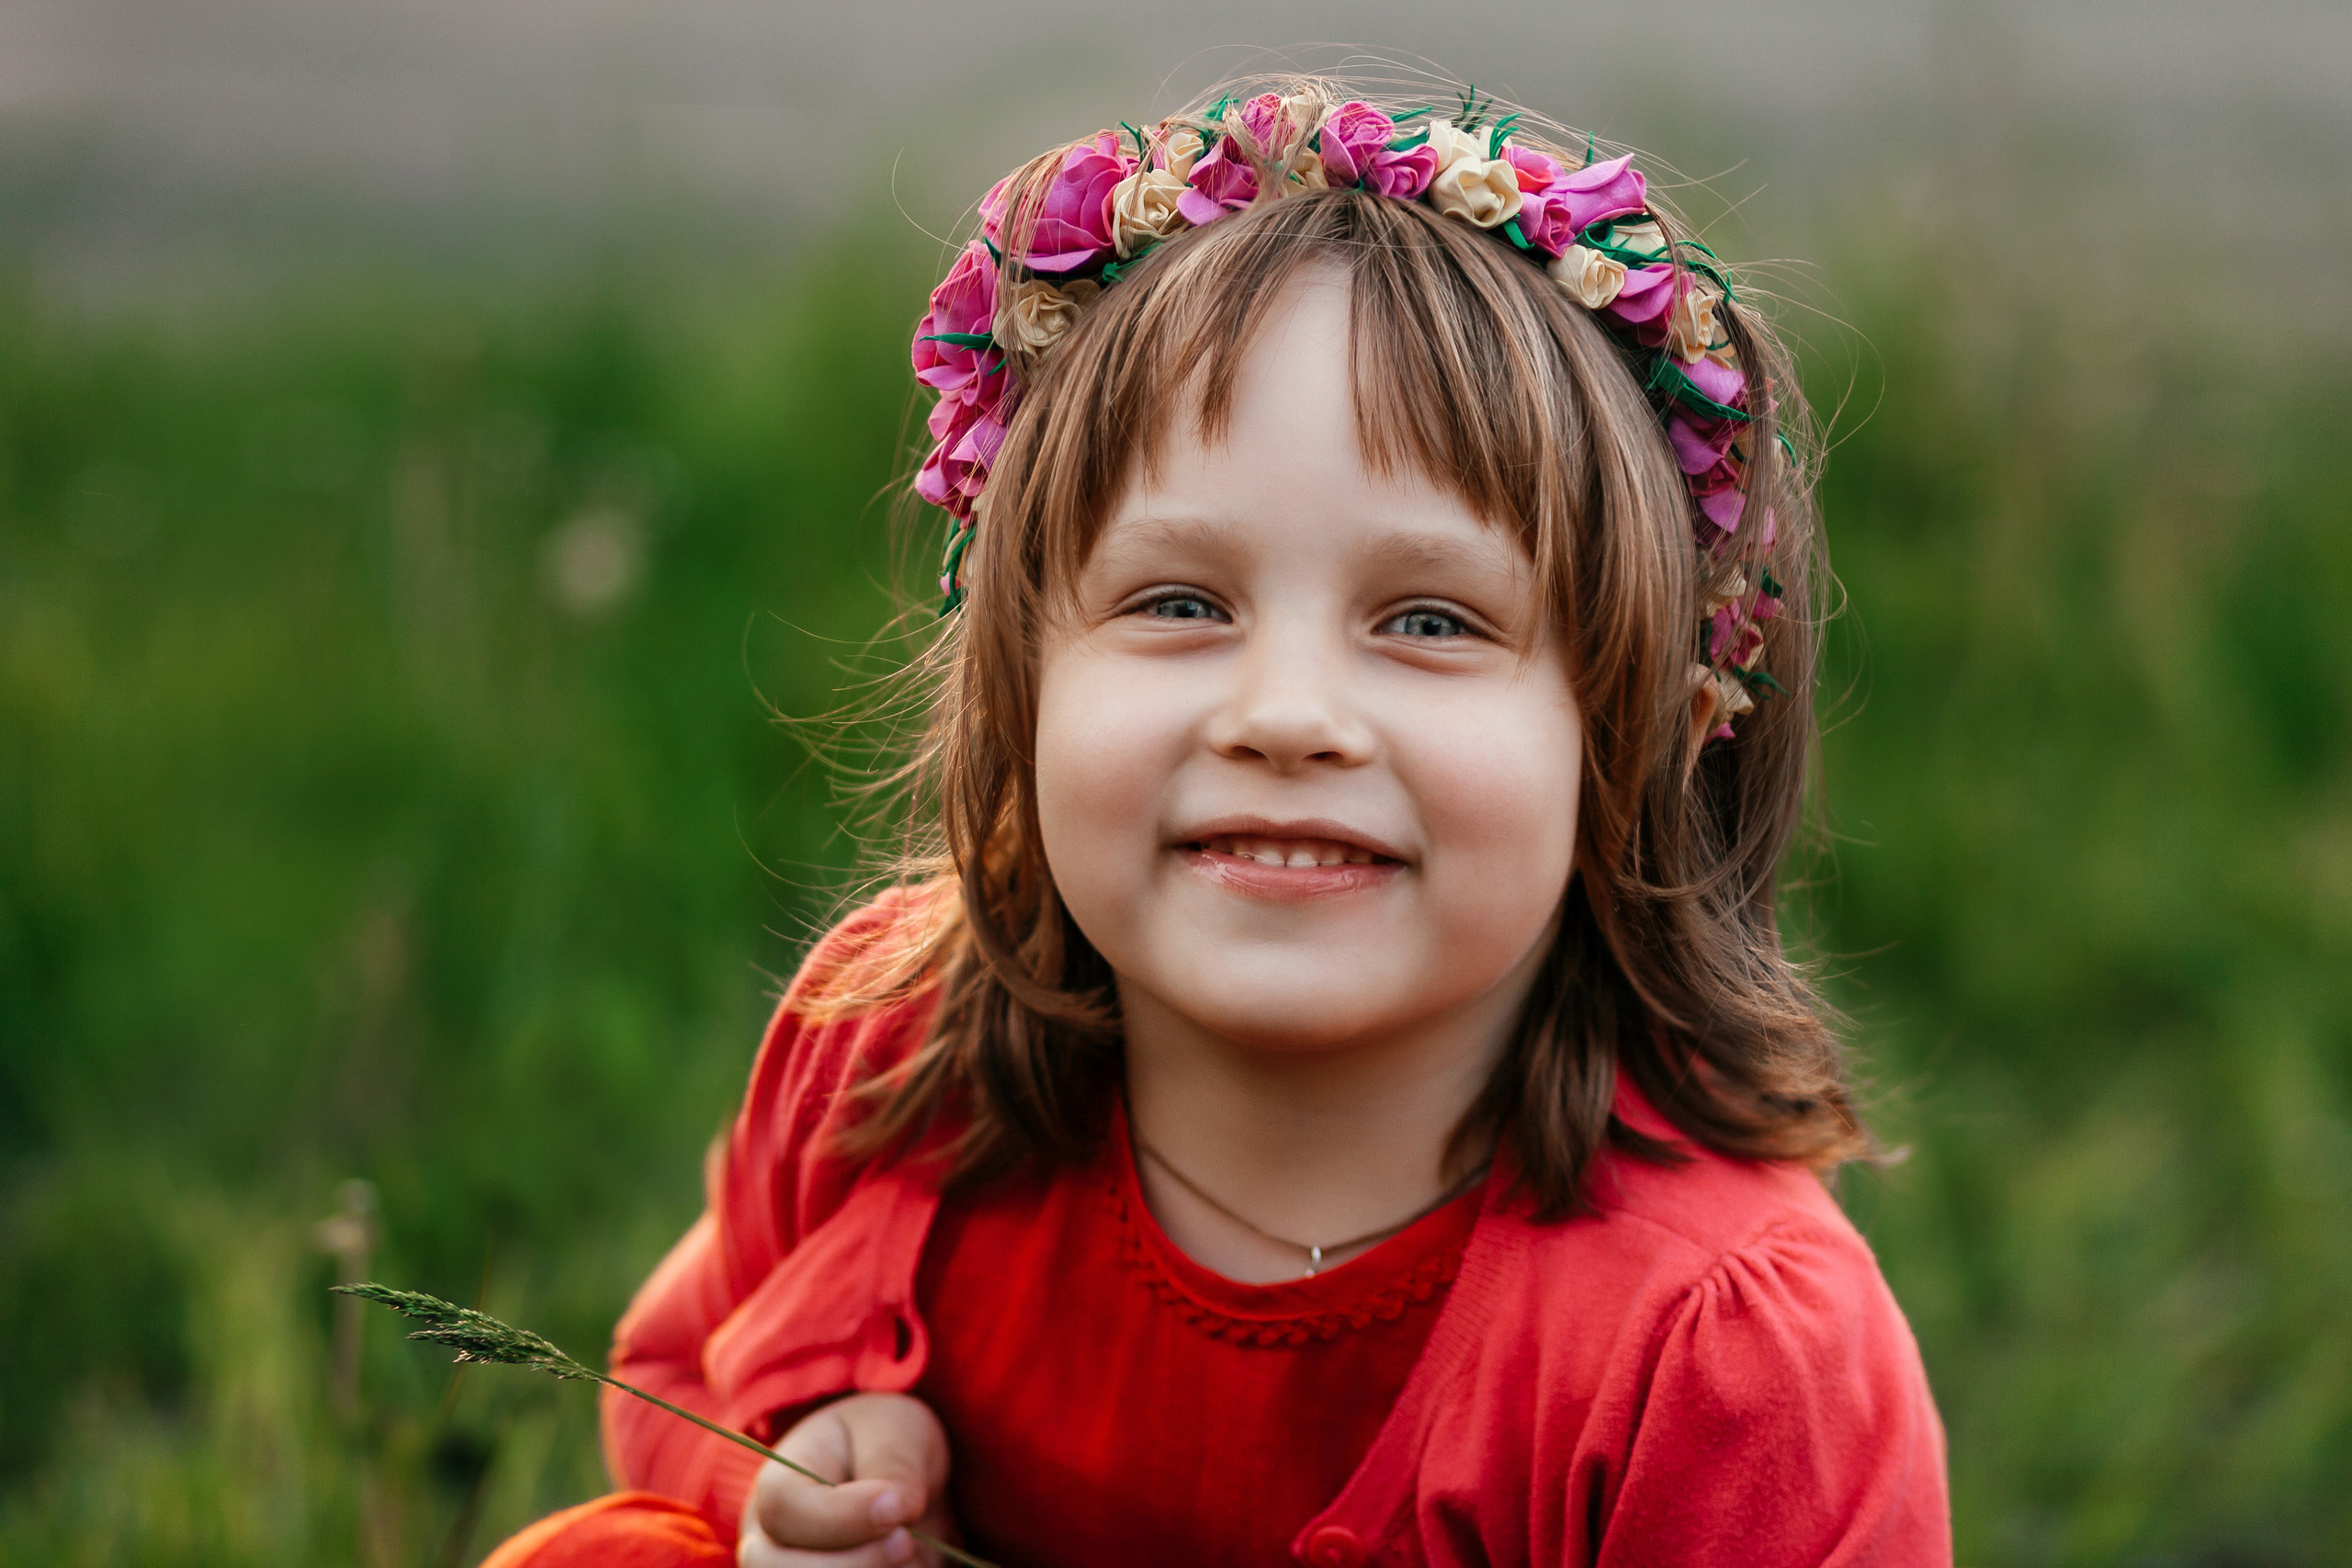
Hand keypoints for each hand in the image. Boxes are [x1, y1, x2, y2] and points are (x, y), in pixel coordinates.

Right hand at [738, 1392, 955, 1567]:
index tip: (898, 1509)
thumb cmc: (885, 1445)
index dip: (843, 1517)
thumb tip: (896, 1510)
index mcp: (778, 1483)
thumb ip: (893, 1466)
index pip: (786, 1510)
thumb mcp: (895, 1433)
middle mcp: (767, 1542)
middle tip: (907, 1542)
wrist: (891, 1483)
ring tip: (913, 1558)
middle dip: (853, 1565)